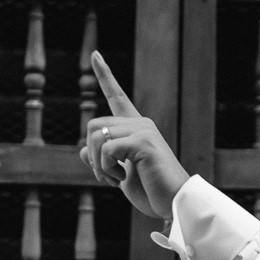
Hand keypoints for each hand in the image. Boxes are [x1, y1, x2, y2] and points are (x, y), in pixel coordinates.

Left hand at [79, 52, 188, 219]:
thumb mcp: (121, 177)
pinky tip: (121, 179)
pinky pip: (107, 148)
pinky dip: (106, 168)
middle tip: (107, 178)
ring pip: (96, 136)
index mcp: (136, 128)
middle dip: (92, 155)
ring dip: (98, 164)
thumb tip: (83, 151)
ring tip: (115, 180)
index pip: (117, 96)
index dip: (104, 75)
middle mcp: (140, 123)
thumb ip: (103, 162)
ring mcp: (143, 130)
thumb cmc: (153, 193)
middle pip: (93, 125)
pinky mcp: (144, 142)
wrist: (176, 205)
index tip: (95, 54)